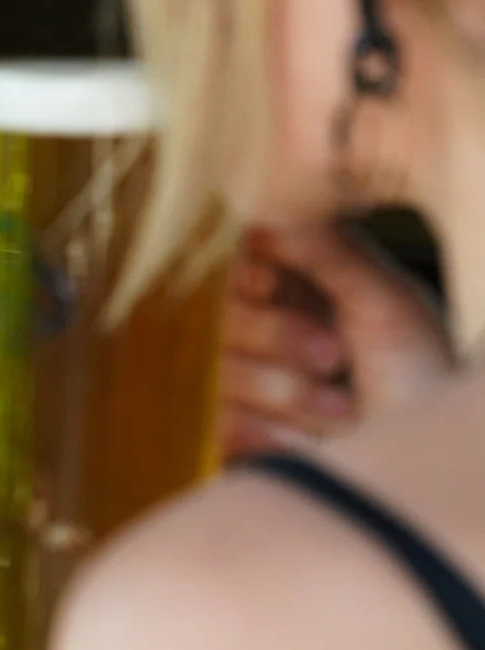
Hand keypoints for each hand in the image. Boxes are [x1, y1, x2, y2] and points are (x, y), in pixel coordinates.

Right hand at [218, 223, 450, 455]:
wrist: (433, 461)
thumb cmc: (424, 379)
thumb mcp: (386, 302)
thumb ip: (326, 248)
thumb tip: (277, 188)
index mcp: (295, 285)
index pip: (230, 259)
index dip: (245, 272)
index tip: (274, 281)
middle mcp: (263, 328)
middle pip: (216, 315)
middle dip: (275, 338)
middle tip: (334, 356)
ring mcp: (248, 383)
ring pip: (217, 371)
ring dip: (286, 393)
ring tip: (344, 410)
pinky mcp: (240, 434)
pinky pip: (221, 422)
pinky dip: (274, 433)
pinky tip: (314, 443)